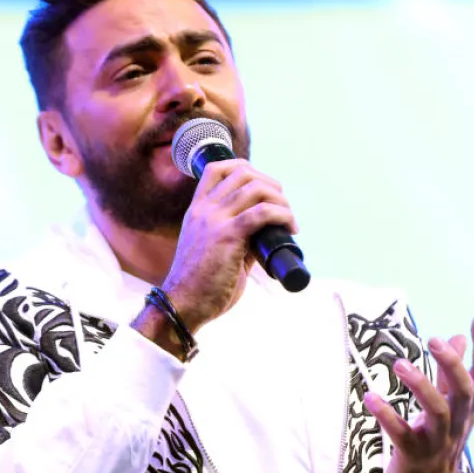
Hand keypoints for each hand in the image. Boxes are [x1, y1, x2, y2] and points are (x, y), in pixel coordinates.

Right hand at [162, 159, 296, 330]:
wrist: (183, 305)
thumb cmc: (200, 285)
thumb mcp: (213, 249)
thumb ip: (235, 234)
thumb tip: (265, 229)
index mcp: (196, 210)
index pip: (216, 168)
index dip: (244, 168)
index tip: (263, 184)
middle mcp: (203, 210)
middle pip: (242, 173)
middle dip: (270, 184)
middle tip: (282, 205)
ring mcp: (214, 220)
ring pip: (255, 189)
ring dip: (280, 200)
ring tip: (289, 219)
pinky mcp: (227, 236)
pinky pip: (262, 213)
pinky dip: (282, 215)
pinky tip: (290, 228)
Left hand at [363, 316, 473, 472]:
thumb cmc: (436, 442)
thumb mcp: (448, 407)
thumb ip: (448, 373)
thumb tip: (457, 338)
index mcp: (466, 410)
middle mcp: (457, 424)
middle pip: (464, 392)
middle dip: (452, 365)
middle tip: (434, 340)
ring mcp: (437, 441)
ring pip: (438, 412)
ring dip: (420, 385)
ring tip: (399, 364)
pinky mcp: (414, 455)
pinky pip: (402, 434)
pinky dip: (387, 415)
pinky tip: (371, 397)